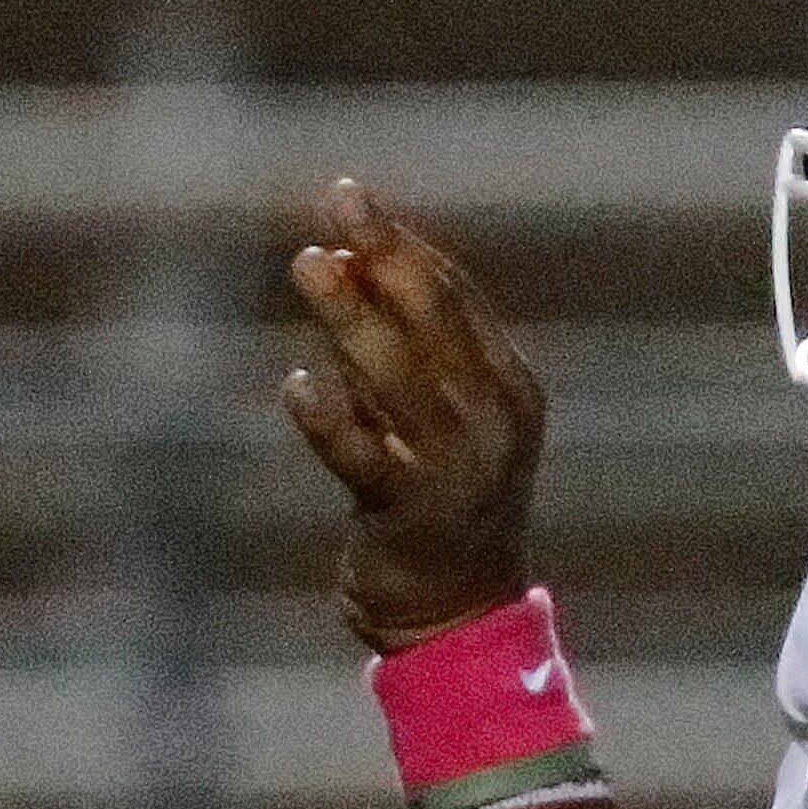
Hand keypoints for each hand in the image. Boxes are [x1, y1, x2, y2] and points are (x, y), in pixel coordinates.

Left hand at [282, 178, 545, 651]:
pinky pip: (364, 457)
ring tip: (309, 264)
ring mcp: (458, 466)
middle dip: (385, 255)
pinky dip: (330, 421)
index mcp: (510, 387)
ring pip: (398, 375)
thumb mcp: (436, 417)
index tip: (351, 199)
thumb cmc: (437, 498)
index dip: (402, 245)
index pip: (456, 299)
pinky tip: (297, 386)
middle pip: (434, 321)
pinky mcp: (412, 512)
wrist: (457, 610)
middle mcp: (494, 419)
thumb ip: (398, 351)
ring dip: (350, 316)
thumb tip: (336, 261)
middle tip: (339, 200)